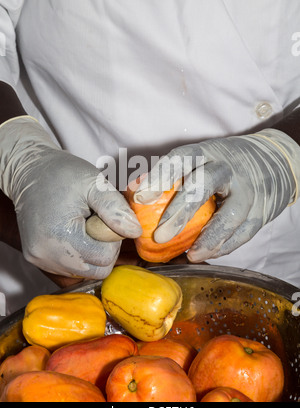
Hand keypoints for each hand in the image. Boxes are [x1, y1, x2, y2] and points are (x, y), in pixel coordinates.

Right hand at [0, 117, 141, 278]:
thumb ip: (115, 209)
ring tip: (83, 226)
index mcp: (61, 236)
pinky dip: (78, 254)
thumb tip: (135, 232)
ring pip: (84, 272)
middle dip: (104, 249)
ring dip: (91, 253)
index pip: (104, 258)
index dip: (112, 239)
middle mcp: (46, 254)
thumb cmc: (63, 174)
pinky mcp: (36, 259)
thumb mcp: (95, 184)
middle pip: (96, 270)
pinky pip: (70, 268)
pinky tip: (73, 233)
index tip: (105, 219)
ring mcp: (39, 259)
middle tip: (96, 223)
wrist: (29, 172)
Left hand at [134, 129, 299, 261]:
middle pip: (203, 185)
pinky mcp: (261, 211)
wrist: (272, 162)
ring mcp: (247, 190)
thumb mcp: (199, 160)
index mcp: (205, 152)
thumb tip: (132, 193)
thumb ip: (168, 176)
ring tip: (190, 255)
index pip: (180, 158)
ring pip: (230, 214)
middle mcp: (226, 167)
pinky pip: (244, 233)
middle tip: (159, 236)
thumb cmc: (221, 164)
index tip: (140, 197)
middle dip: (180, 211)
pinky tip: (206, 255)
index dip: (159, 176)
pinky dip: (225, 247)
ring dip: (209, 238)